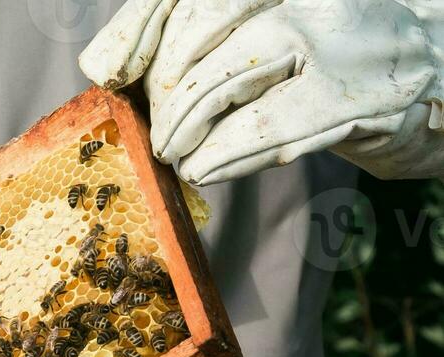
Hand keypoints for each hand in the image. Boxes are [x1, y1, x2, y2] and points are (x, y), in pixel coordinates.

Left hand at [80, 0, 443, 182]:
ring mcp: (340, 40)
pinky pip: (274, 124)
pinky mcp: (357, 96)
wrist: (436, 80)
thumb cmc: (332, 62)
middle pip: (205, 28)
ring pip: (236, 73)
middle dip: (166, 88)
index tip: (113, 69)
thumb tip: (108, 62)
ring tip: (176, 154)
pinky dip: (228, 151)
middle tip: (159, 132)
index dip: (141, 24)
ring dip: (190, 123)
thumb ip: (200, 39)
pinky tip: (204, 168)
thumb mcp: (269, 34)